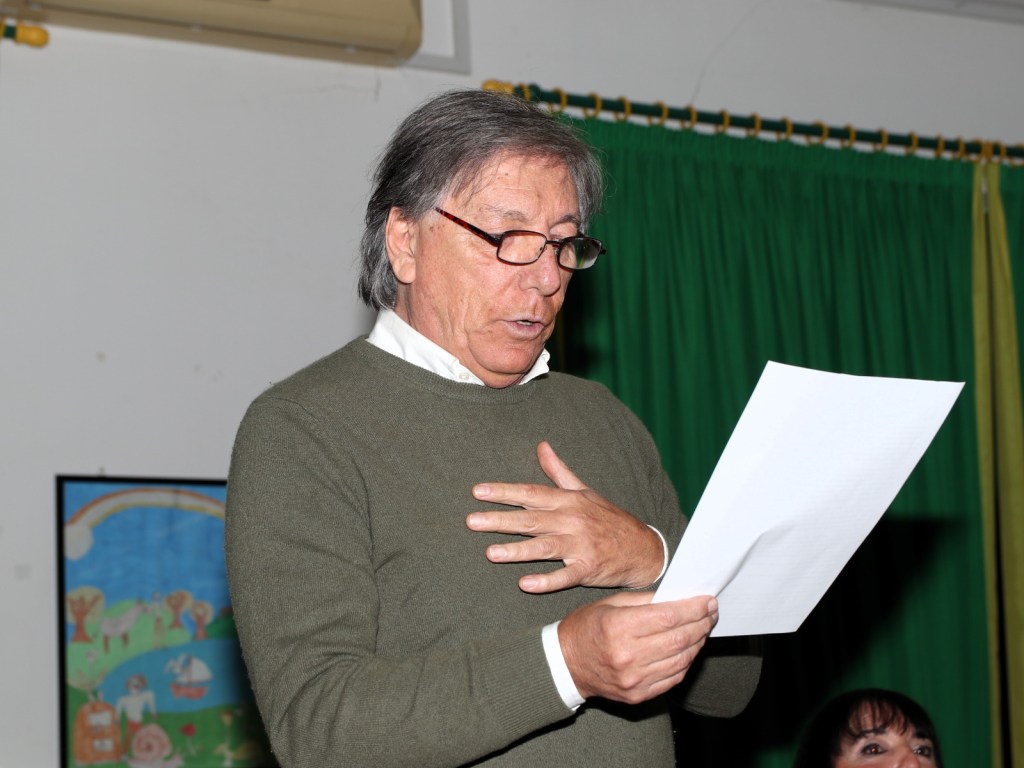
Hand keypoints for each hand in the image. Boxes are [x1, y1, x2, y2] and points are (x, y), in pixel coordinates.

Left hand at [466, 441, 663, 592]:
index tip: (478, 491)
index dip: (504, 492)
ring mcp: (580, 545)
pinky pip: (565, 576)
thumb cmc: (608, 518)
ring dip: (517, 551)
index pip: (531, 494)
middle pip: (531, 520)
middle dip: (500, 520)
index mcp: (568, 501)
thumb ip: (558, 471)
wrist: (643, 547)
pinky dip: (547, 581)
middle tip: (471, 521)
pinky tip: (525, 584)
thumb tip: (541, 445)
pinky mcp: (588, 568)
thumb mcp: (584, 491)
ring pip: (544, 547)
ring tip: (490, 553)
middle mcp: (572, 521)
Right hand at [558, 592, 717, 702]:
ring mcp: (634, 679)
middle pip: (678, 638)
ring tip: (703, 629)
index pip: (668, 617)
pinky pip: (673, 678)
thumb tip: (679, 598)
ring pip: (681, 659)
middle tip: (711, 613)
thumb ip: (644, 600)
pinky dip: (686, 662)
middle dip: (701, 623)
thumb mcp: (610, 604)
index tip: (707, 601)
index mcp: (618, 627)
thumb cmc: (587, 628)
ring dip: (697, 642)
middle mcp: (627, 655)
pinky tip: (689, 648)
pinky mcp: (638, 695)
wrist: (565, 664)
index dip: (693, 608)